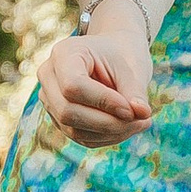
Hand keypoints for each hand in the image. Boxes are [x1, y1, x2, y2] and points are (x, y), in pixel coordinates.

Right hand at [39, 16, 152, 144]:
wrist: (111, 57)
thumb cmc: (121, 58)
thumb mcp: (131, 68)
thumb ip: (135, 92)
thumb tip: (142, 114)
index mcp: (63, 54)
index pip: (73, 86)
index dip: (104, 102)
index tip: (133, 109)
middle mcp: (48, 77)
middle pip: (67, 112)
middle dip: (108, 123)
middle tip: (141, 121)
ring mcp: (50, 100)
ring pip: (74, 130)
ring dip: (111, 133)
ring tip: (140, 123)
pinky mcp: (59, 119)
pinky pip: (81, 137)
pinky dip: (108, 137)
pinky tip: (128, 127)